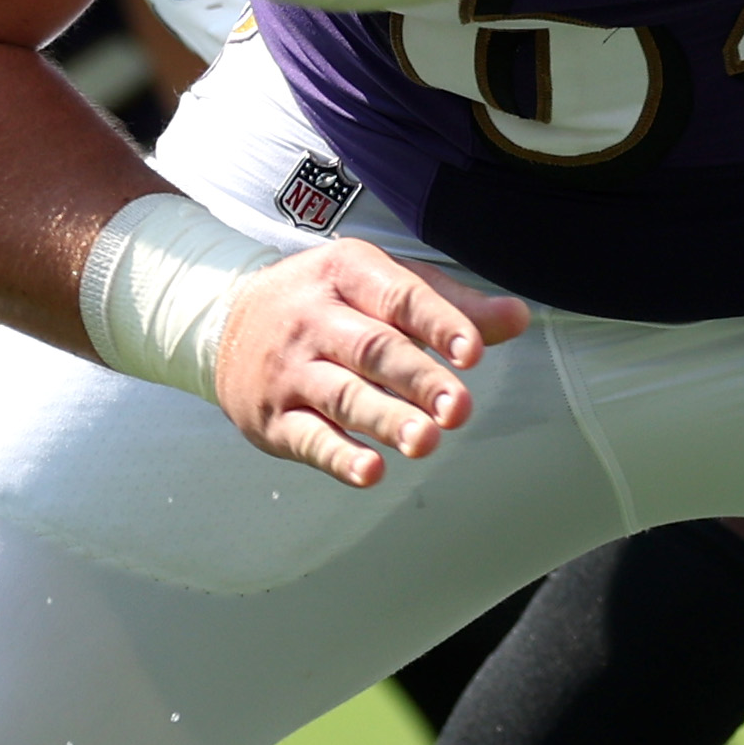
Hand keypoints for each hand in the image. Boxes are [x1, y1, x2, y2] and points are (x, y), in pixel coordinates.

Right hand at [212, 240, 530, 489]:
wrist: (223, 322)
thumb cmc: (328, 303)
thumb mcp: (382, 286)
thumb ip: (450, 305)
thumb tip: (519, 317)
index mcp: (347, 273)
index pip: (399, 297)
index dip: (438, 323)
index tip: (473, 351)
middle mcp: (314, 318)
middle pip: (373, 349)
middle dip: (418, 379)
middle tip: (458, 408)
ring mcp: (291, 370)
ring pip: (342, 395)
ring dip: (386, 419)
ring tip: (425, 441)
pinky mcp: (273, 418)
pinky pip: (308, 437)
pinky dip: (339, 456)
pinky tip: (370, 471)